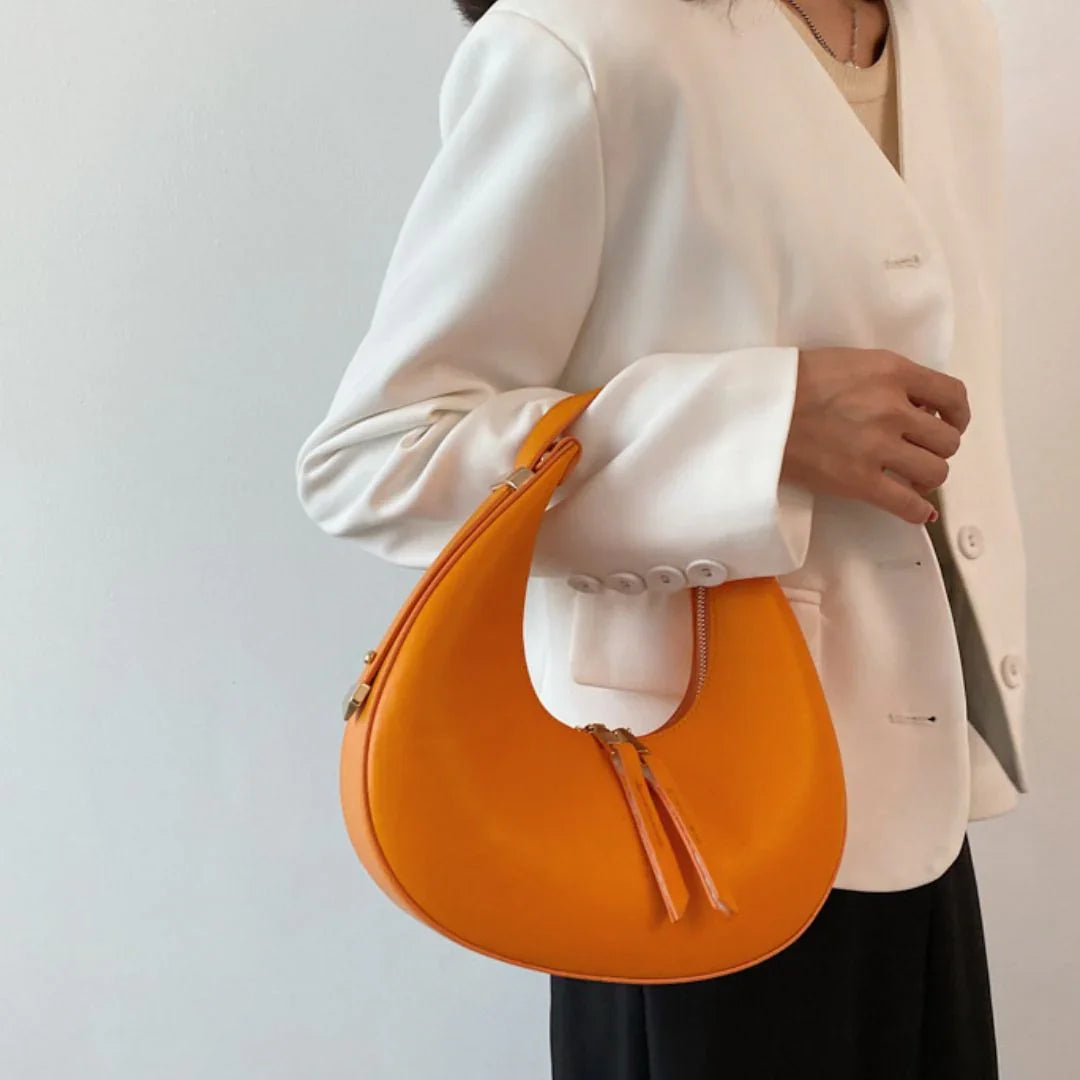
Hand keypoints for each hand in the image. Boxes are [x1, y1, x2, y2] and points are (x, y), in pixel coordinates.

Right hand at [779, 347, 969, 524]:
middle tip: (918, 450)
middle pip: (947, 439)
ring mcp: (877, 448)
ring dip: (927, 476)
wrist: (757, 410)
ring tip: (909, 476)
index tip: (947, 423)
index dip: (957, 414)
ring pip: (935, 472)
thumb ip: (888, 379)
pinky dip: (917, 510)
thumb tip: (916, 408)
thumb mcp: (852, 362)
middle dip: (937, 447)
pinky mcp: (858, 481)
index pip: (953, 395)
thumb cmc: (795, 382)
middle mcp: (893, 409)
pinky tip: (916, 509)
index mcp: (893, 372)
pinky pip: (906, 504)